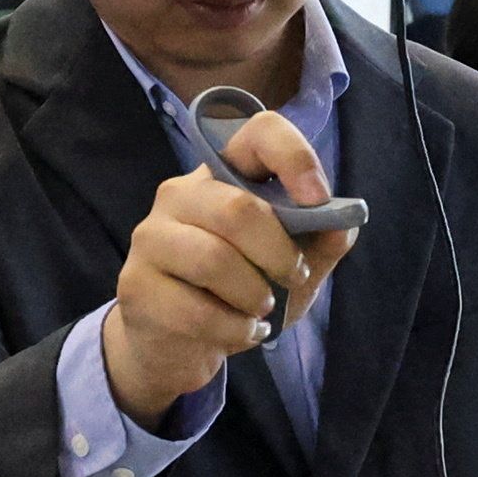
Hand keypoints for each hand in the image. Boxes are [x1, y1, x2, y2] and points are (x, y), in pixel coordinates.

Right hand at [100, 113, 351, 428]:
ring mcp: (151, 237)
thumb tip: (342, 223)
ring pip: (214, 260)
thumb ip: (322, 241)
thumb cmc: (240, 292)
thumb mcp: (292, 266)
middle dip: (279, 254)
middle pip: (238, 208)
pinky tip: (238, 331)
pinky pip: (195, 309)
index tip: (317, 199)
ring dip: (254, 296)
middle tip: (293, 278)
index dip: (294, 158)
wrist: (178, 344)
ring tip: (260, 310)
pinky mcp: (135, 284)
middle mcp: (180, 194)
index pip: (259, 132)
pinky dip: (233, 329)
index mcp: (224, 175)